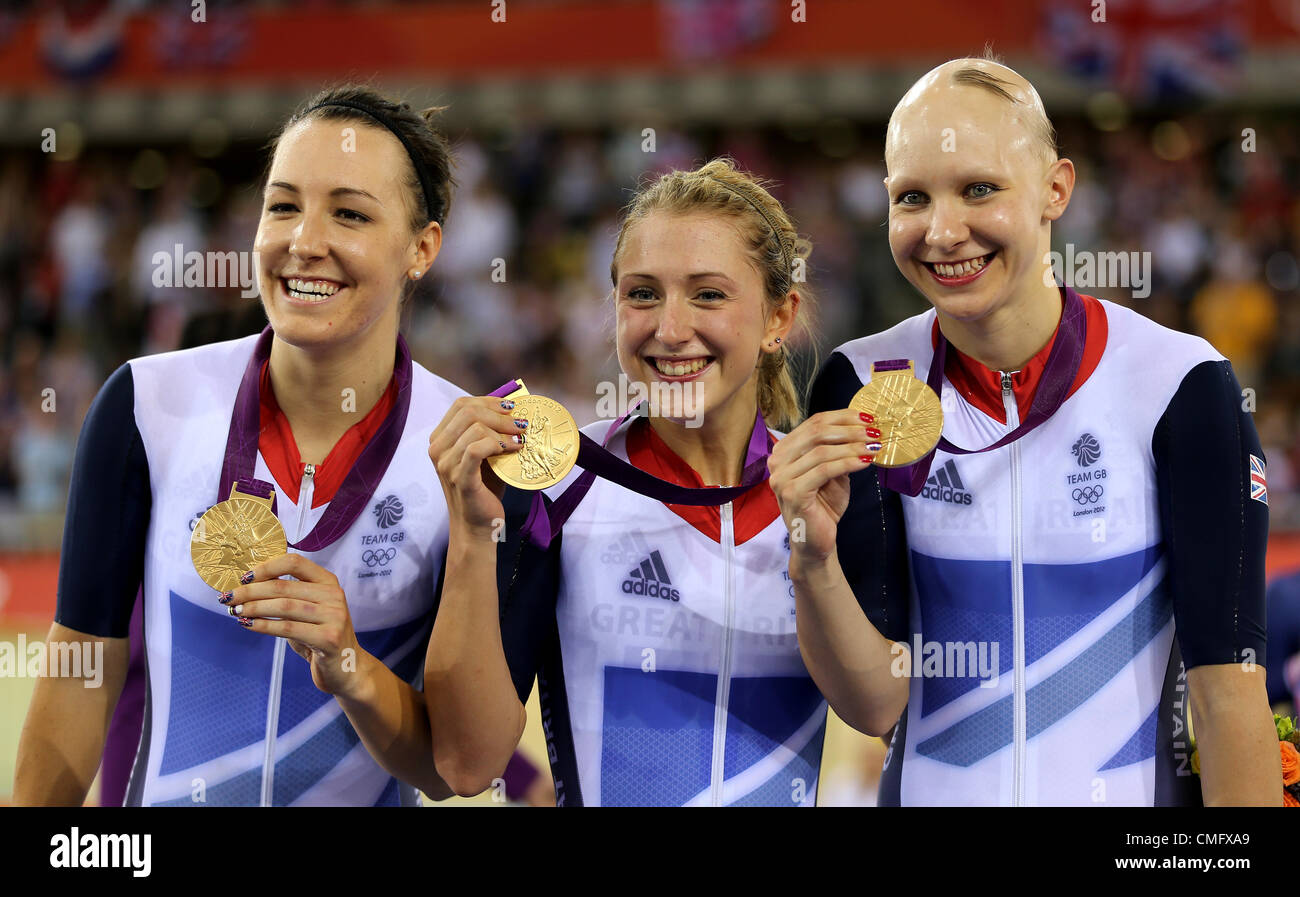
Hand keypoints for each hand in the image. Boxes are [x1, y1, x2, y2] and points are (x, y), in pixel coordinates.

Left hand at [223, 553, 364, 697]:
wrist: (346, 667)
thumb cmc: (319, 636)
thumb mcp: (307, 610)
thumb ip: (288, 596)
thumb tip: (246, 585)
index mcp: (328, 582)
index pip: (295, 562)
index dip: (266, 567)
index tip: (244, 577)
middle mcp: (334, 595)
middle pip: (284, 586)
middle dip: (250, 591)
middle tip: (228, 597)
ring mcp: (334, 616)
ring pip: (284, 606)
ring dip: (253, 608)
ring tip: (235, 611)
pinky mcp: (329, 638)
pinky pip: (288, 628)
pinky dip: (263, 625)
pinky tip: (247, 625)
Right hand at [428, 396, 525, 535]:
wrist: (479, 526)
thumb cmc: (484, 489)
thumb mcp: (486, 454)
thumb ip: (491, 432)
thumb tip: (515, 410)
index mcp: (440, 439)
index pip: (461, 405)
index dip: (489, 401)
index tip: (511, 408)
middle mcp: (438, 449)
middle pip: (468, 412)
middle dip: (499, 414)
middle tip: (520, 424)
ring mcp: (446, 465)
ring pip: (475, 428)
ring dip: (503, 430)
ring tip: (520, 439)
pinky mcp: (460, 479)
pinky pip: (476, 449)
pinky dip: (498, 444)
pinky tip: (513, 448)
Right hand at [767, 410, 878, 565]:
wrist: (816, 541)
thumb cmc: (823, 506)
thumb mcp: (832, 471)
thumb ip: (838, 450)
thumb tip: (863, 427)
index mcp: (784, 450)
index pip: (814, 423)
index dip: (843, 417)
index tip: (868, 418)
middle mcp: (777, 461)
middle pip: (817, 432)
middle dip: (850, 430)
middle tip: (875, 432)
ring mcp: (782, 477)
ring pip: (821, 451)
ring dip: (853, 447)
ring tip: (874, 448)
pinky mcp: (792, 493)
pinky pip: (824, 470)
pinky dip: (847, 463)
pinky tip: (865, 463)